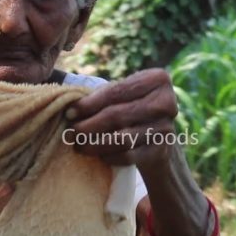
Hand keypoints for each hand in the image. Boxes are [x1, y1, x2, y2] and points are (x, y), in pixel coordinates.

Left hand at [64, 69, 178, 170]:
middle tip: (70, 133)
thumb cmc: (129, 108)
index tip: (69, 113)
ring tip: (78, 146)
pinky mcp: (161, 151)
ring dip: (95, 144)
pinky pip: (128, 156)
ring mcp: (166, 128)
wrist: (155, 137)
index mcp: (157, 79)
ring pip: (122, 138)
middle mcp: (166, 102)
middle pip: (117, 115)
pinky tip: (98, 155)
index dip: (89, 103)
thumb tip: (69, 110)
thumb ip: (98, 95)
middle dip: (88, 126)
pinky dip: (109, 156)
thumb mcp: (119, 95)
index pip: (116, 91)